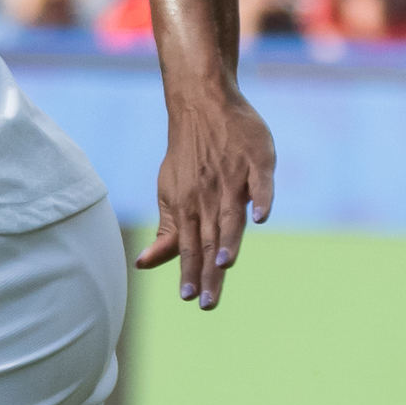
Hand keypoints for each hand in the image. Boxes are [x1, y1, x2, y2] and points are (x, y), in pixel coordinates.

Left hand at [137, 92, 275, 309]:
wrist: (201, 103)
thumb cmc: (187, 156)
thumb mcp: (170, 193)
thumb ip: (167, 232)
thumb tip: (143, 264)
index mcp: (188, 206)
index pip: (189, 246)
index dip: (190, 272)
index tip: (190, 299)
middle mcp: (209, 195)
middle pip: (210, 239)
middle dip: (209, 271)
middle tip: (208, 301)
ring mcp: (234, 177)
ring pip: (231, 213)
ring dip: (228, 239)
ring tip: (225, 264)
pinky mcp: (257, 159)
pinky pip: (261, 182)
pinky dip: (262, 199)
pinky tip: (261, 217)